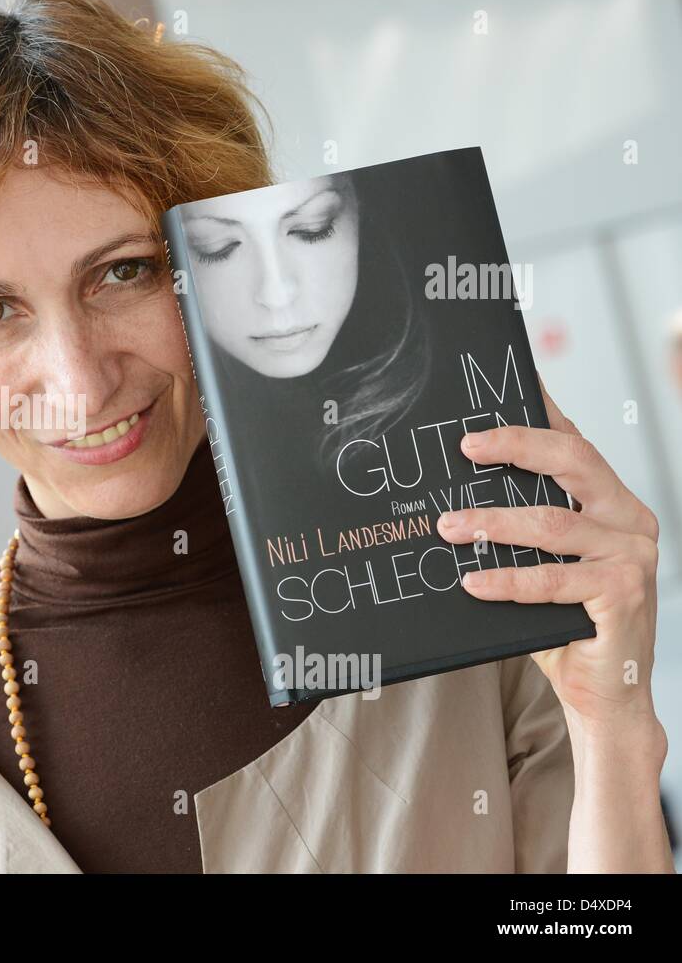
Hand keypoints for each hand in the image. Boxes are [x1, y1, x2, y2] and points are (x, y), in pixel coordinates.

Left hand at [434, 375, 662, 737]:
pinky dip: (507, 579)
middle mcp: (630, 520)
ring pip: (553, 523)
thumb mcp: (541, 566)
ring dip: (492, 523)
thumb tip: (451, 499)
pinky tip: (472, 580)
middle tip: (465, 447)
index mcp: (613, 504)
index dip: (542, 413)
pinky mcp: (624, 593)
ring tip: (447, 527)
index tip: (510, 385)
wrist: (604, 695)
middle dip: (515, 447)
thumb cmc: (563, 626)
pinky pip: (553, 579)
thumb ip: (519, 531)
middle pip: (573, 461)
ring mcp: (633, 555)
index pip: (575, 445)